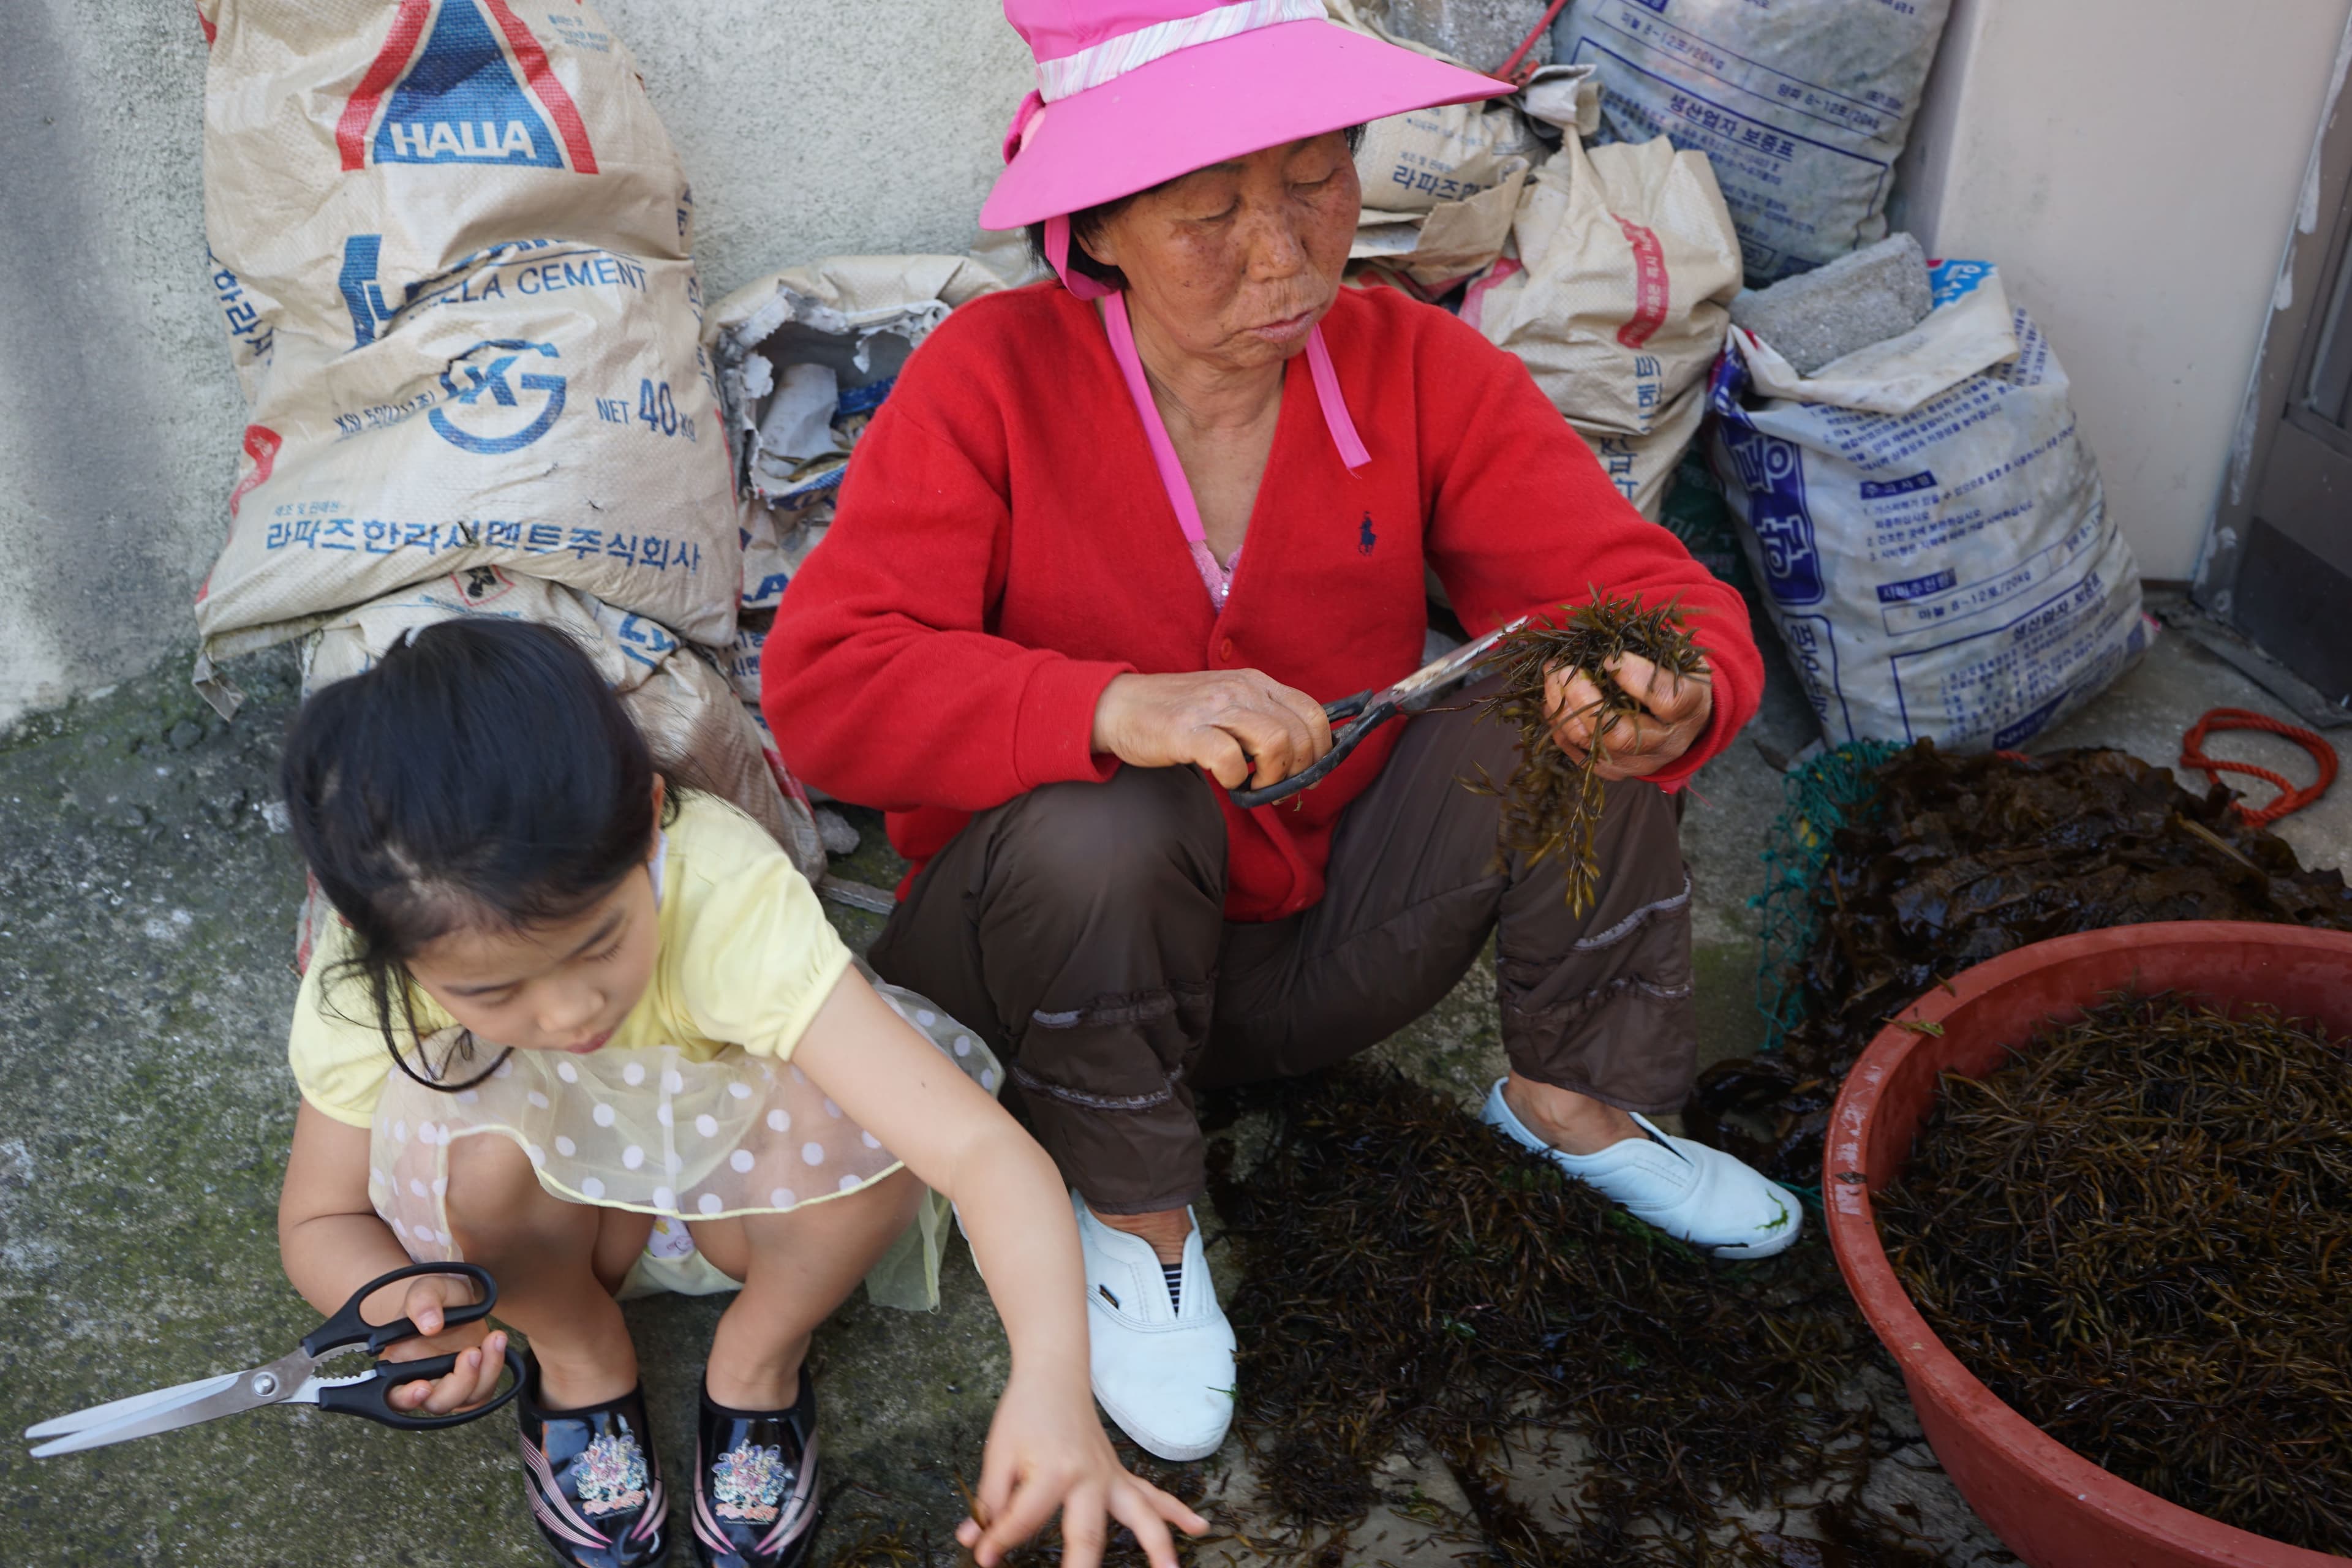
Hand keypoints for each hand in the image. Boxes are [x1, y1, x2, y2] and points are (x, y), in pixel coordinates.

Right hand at [372, 1273, 510, 1415]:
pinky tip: (497, 1341)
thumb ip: (422, 1301)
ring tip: (493, 1339)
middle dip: (459, 1383)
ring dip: (484, 1372)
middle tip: (471, 1353)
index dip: (406, 1399)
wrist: (457, 1299)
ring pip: (467, 1399)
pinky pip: (486, 1387)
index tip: (423, 1387)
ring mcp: (450, 1384)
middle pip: (438, 1403)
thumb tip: (429, 1325)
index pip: (393, 1397)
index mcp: (399, 1366)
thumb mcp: (427, 1288)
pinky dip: (494, 1367)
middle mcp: (424, 1381)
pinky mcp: (474, 1381)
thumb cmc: (434, 1297)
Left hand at [954, 1367, 1207, 1567]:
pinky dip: (1177, 1513)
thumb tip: (974, 1543)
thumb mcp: (998, 1454)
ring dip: (1156, 1546)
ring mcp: (1110, 1477)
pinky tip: (1199, 1529)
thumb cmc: (1024, 1414)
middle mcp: (1088, 1478)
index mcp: (1052, 1472)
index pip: (1022, 1521)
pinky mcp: (1119, 1476)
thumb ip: (990, 1502)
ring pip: (1139, 1515)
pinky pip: (1153, 1496)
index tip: (984, 1559)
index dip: (998, 1543)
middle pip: (1087, 1536)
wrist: (1054, 1375)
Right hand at [1091, 670, 1332, 790]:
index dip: (1321, 749)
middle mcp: (1240, 689)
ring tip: (1254, 784)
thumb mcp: (1229, 702)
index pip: (1312, 712)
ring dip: (1272, 775)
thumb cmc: (1178, 713)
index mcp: (1255, 682)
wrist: (1121, 706)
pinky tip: (1226, 781)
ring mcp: (1214, 708)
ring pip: (1274, 742)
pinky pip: (1230, 759)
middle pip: (1299, 733)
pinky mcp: (1188, 732)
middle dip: (1299, 769)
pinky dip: (1235, 779)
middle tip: (1279, 786)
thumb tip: (1303, 755)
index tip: (1311, 772)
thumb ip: (1263, 717)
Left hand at [1546, 651, 1712, 781]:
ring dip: (1565, 709)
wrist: (1681, 719)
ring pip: (1594, 745)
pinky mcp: (1615, 770)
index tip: (1609, 659)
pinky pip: (1579, 753)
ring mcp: (1639, 762)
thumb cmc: (1676, 677)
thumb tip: (1606, 631)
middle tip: (1564, 669)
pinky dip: (1561, 726)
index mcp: (1690, 708)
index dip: (1636, 678)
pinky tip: (1555, 700)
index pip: (1668, 700)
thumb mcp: (1675, 656)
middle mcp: (1666, 743)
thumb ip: (1649, 645)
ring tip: (1552, 676)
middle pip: (1623, 735)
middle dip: (1585, 699)